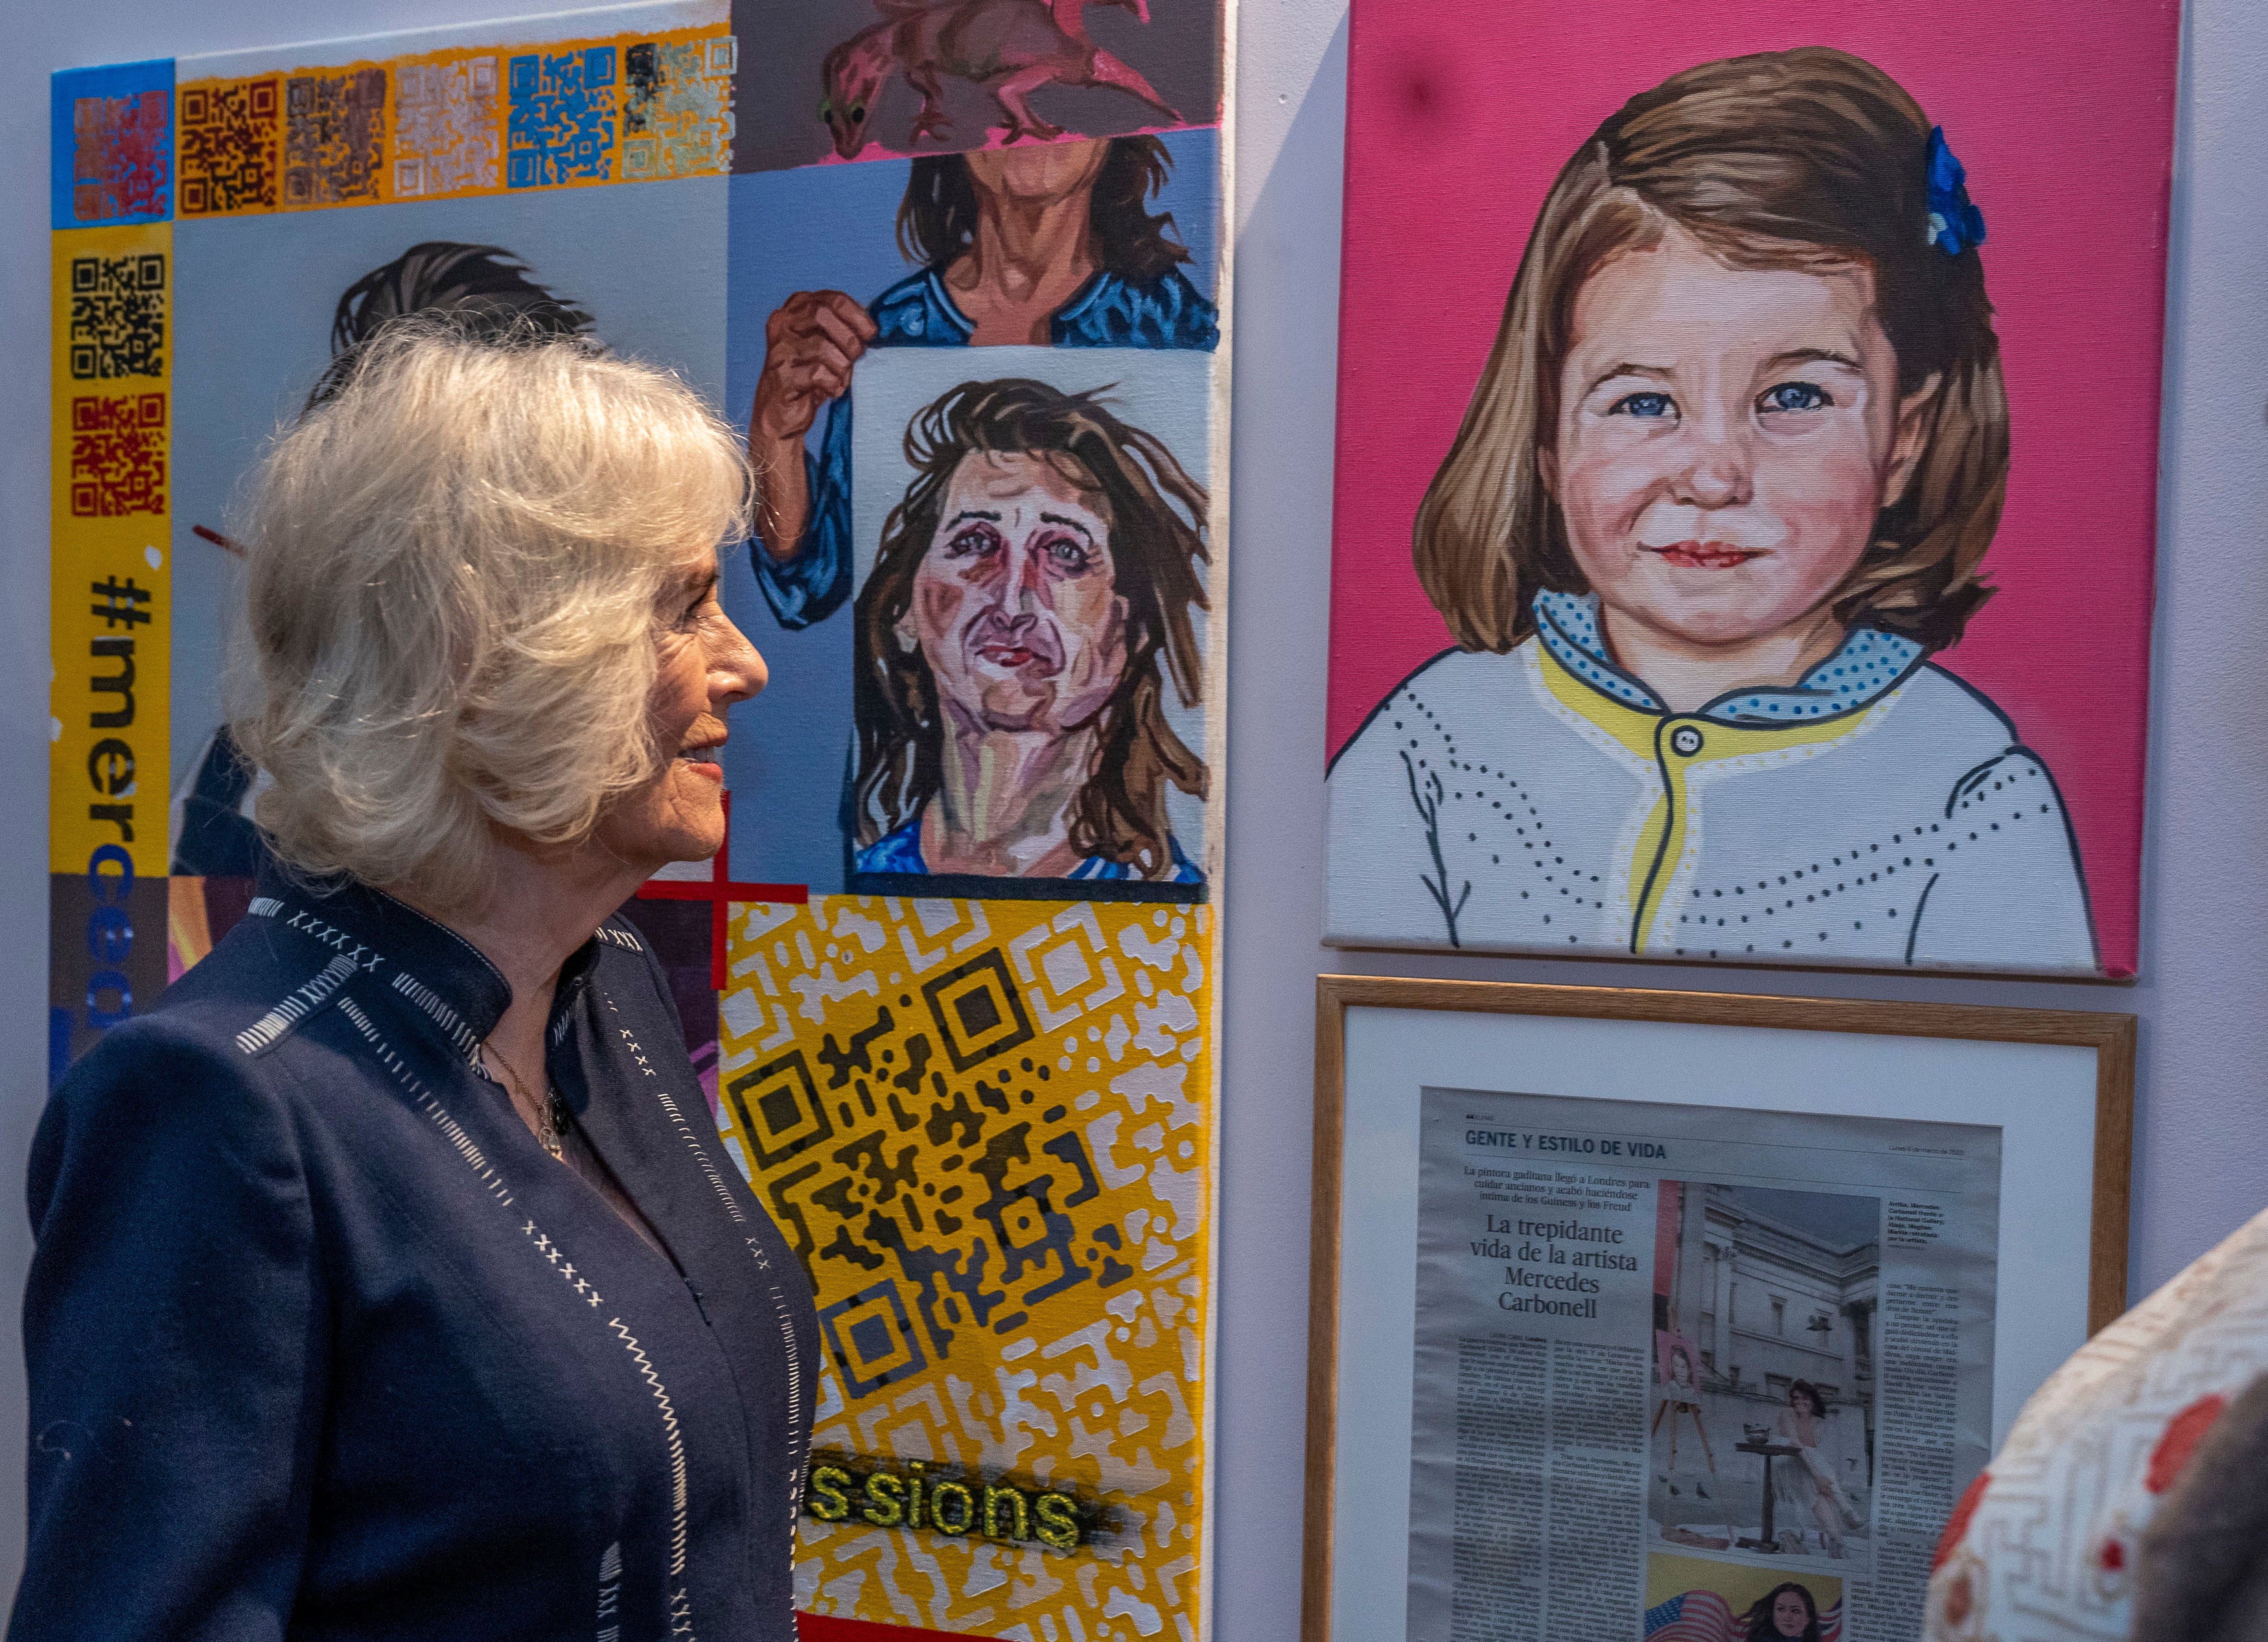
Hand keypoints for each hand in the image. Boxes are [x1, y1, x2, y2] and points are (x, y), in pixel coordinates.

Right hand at [750, 291, 875, 445]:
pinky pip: (818, 374)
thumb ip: (843, 329)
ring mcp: (779, 349)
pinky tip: (831, 389)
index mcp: (795, 309)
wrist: (783, 412)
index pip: (832, 299)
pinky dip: (833, 384)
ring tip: (840, 378)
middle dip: (848, 337)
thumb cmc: (810, 375)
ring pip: (822, 347)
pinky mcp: (781, 376)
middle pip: (822, 314)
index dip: (857, 315)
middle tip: (855, 356)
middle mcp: (782, 324)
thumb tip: (870, 328)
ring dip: (841, 367)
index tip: (870, 333)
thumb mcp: (828, 344)